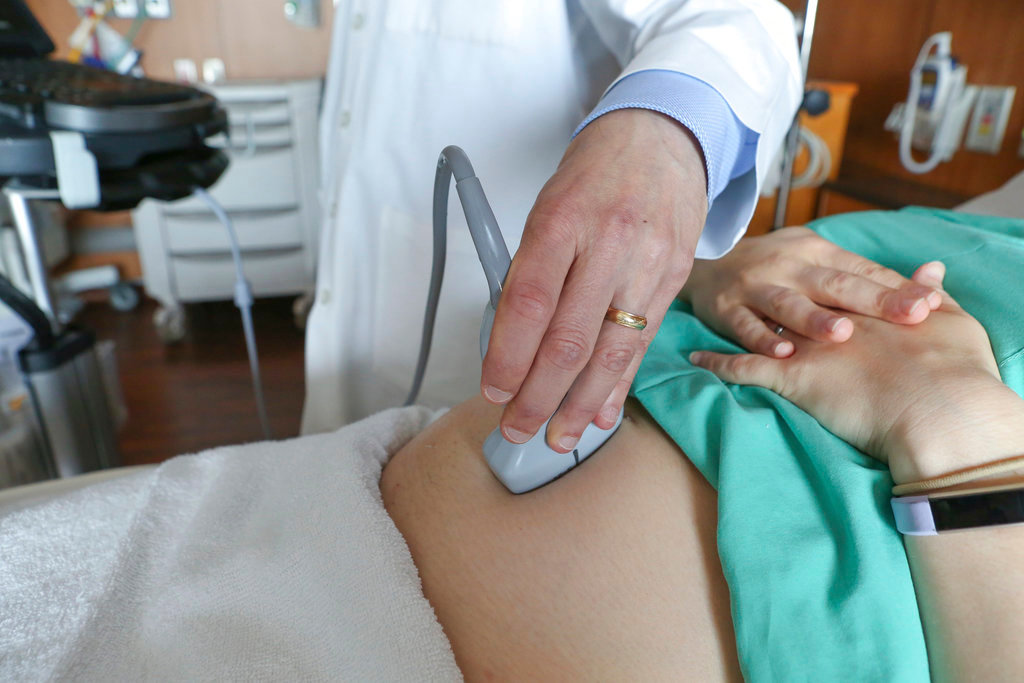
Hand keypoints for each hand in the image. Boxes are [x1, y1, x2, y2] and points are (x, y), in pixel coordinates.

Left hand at [481, 109, 707, 451]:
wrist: (664, 135)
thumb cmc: (594, 173)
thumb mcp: (548, 207)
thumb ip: (532, 271)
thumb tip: (512, 344)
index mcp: (563, 220)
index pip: (528, 303)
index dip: (508, 356)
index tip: (493, 391)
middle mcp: (609, 244)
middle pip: (569, 340)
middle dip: (539, 396)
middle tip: (517, 429)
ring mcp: (648, 264)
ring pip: (611, 352)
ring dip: (580, 405)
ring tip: (558, 438)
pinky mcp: (675, 279)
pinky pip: (643, 344)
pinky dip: (619, 385)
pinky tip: (602, 414)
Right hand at [680, 227, 942, 357]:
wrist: (706, 264)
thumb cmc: (776, 268)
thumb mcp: (816, 259)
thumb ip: (866, 274)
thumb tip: (933, 280)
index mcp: (815, 252)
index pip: (861, 270)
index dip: (894, 287)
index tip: (929, 304)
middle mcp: (788, 265)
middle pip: (833, 284)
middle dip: (872, 301)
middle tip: (908, 317)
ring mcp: (755, 286)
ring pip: (788, 303)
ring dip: (814, 320)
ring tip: (843, 335)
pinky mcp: (726, 308)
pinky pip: (746, 326)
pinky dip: (763, 340)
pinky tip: (784, 354)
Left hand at [690, 262, 1023, 483]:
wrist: (935, 408)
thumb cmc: (949, 370)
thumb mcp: (948, 325)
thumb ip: (928, 295)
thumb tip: (933, 274)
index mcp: (861, 304)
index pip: (834, 283)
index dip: (814, 278)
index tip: (800, 270)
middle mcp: (827, 317)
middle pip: (793, 297)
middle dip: (769, 287)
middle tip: (752, 282)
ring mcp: (805, 346)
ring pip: (760, 327)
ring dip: (735, 320)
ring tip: (712, 313)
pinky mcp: (789, 376)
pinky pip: (742, 369)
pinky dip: (718, 363)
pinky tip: (695, 358)